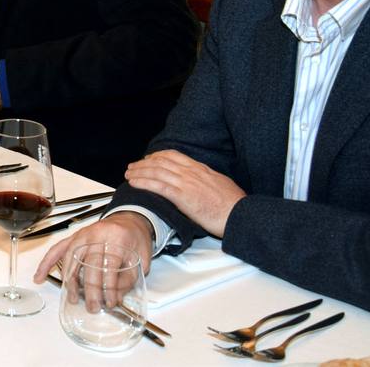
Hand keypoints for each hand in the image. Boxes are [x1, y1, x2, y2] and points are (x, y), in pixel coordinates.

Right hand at [34, 212, 153, 306]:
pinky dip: (46, 263)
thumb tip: (114, 298)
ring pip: (71, 258)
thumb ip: (128, 278)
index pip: (109, 265)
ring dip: (70, 281)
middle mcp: (96, 234)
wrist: (129, 219)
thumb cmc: (135, 239)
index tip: (110, 302)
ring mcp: (82, 235)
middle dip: (90, 288)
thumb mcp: (141, 258)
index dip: (109, 287)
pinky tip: (39, 276)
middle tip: (92, 307)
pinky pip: (57, 249)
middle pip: (89, 263)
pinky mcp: (73, 237)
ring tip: (72, 298)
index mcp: (117, 238)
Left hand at [124, 149, 245, 237]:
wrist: (240, 214)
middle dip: (143, 163)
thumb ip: (206, 179)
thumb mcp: (220, 183)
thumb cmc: (234, 203)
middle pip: (160, 162)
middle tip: (132, 167)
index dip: (157, 156)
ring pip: (156, 172)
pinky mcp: (183, 196)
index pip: (173, 155)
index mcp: (200, 168)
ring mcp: (186, 183)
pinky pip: (158, 186)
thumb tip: (200, 181)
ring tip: (128, 175)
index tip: (148, 158)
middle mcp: (191, 172)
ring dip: (139, 172)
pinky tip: (134, 183)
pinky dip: (144, 183)